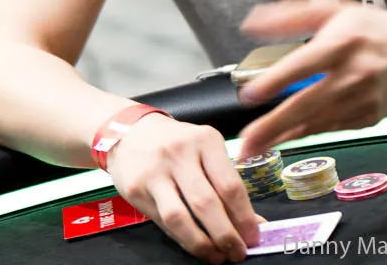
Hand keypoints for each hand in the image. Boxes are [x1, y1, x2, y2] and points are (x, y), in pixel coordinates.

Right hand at [106, 114, 262, 262]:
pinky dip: (182, 238)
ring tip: (216, 256)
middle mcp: (179, 153)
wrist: (132, 133)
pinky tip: (194, 244)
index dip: (244, 217)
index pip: (229, 185)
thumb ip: (227, 184)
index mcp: (206, 140)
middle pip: (206, 203)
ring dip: (201, 243)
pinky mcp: (135, 189)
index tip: (253, 238)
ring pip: (180, 218)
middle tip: (237, 253)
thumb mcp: (207, 151)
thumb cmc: (179, 144)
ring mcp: (155, 171)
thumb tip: (254, 224)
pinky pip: (162, 222)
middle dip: (225, 235)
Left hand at [234, 0, 386, 159]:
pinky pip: (333, 128)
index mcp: (343, 42)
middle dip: (273, 126)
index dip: (276, 81)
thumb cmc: (372, 28)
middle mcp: (354, 74)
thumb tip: (252, 25)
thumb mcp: (332, 10)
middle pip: (307, 104)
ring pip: (318, 123)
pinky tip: (286, 138)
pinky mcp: (371, 117)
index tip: (251, 95)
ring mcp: (364, 100)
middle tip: (246, 142)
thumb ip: (290, 17)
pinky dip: (308, 134)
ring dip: (283, 137)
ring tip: (255, 148)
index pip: (304, 64)